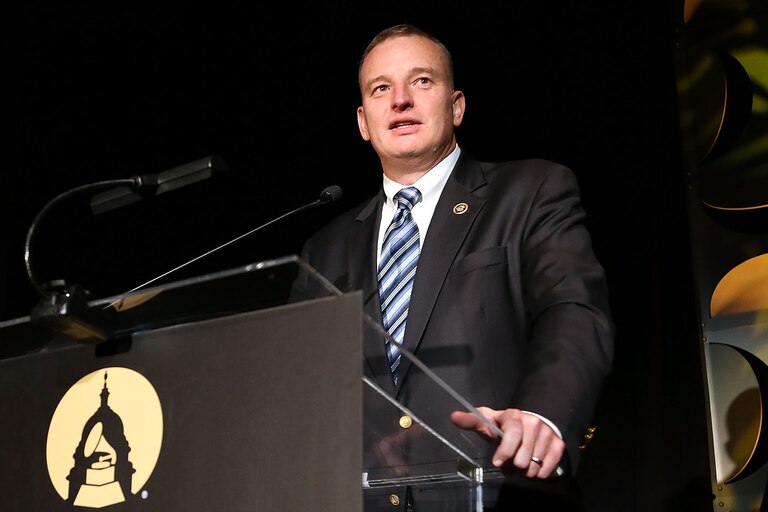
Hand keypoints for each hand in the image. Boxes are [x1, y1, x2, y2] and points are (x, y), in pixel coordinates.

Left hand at [450, 406, 564, 478]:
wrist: (529, 422)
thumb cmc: (503, 426)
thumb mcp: (486, 422)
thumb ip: (471, 421)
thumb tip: (453, 416)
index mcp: (514, 415)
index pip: (513, 434)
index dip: (505, 451)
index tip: (497, 463)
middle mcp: (533, 422)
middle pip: (523, 457)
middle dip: (513, 466)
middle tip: (509, 463)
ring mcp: (547, 433)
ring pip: (534, 465)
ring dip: (524, 471)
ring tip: (519, 463)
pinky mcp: (558, 444)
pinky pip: (548, 467)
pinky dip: (539, 472)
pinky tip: (533, 467)